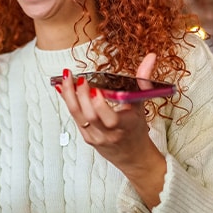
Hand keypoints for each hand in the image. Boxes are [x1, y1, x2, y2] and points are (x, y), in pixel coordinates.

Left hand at [56, 53, 161, 171]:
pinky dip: (68, 102)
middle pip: (89, 115)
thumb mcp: (142, 104)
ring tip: (66, 78)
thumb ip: (143, 80)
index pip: (110, 119)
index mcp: (125, 126)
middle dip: (80, 95)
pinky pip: (74, 118)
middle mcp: (108, 133)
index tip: (96, 88)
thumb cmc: (136, 128)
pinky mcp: (86, 137)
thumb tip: (150, 57)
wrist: (132, 155)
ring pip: (77, 116)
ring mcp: (95, 136)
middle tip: (77, 78)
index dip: (100, 105)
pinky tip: (62, 88)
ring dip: (69, 96)